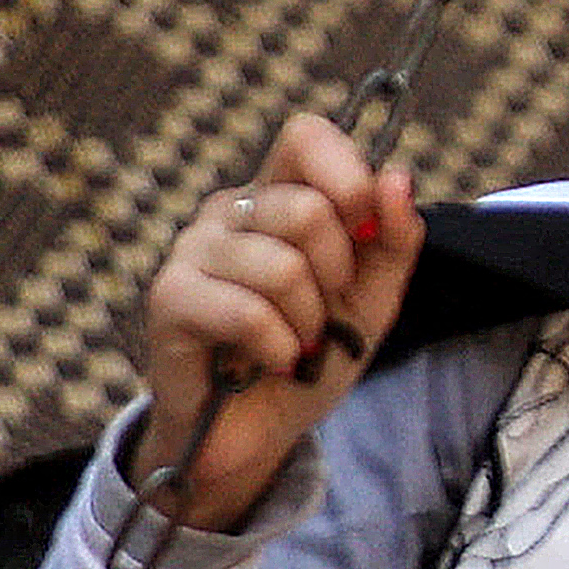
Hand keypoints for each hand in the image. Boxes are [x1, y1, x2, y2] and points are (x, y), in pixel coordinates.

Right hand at [136, 118, 422, 537]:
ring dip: (307, 324)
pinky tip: (269, 363)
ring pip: (282, 268)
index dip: (349, 179)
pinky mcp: (170, 298)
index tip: (365, 235)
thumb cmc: (311, 356)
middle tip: (321, 314)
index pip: (307, 135)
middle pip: (307, 210)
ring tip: (293, 344)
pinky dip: (278, 350)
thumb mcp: (372, 300)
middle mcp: (230, 210)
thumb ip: (395, 240)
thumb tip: (398, 177)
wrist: (259, 433)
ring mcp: (193, 249)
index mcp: (277, 194)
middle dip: (336, 278)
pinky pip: (249, 313)